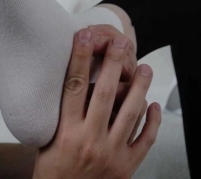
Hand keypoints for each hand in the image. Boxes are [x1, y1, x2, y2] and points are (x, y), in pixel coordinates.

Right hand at [32, 28, 160, 178]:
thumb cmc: (52, 173)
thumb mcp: (46, 143)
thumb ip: (61, 115)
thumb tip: (72, 81)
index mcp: (65, 134)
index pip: (74, 87)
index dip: (80, 58)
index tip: (84, 36)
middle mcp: (89, 142)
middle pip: (106, 93)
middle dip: (114, 64)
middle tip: (121, 42)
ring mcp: (111, 155)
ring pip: (131, 113)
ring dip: (140, 87)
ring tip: (145, 68)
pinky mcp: (127, 168)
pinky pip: (145, 139)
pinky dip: (152, 122)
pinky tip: (154, 105)